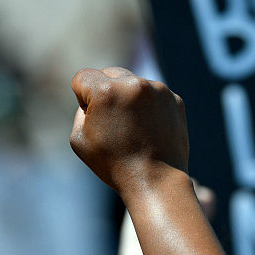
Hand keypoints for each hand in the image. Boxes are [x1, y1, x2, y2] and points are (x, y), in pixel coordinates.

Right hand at [70, 67, 188, 192]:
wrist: (156, 180)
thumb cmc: (114, 164)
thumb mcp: (79, 139)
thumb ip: (81, 110)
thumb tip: (95, 96)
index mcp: (106, 91)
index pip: (83, 77)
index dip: (82, 98)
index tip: (94, 118)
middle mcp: (134, 84)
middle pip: (111, 74)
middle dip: (107, 92)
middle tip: (113, 122)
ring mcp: (159, 90)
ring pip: (135, 83)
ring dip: (130, 99)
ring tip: (134, 129)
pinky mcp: (175, 99)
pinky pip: (154, 95)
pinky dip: (150, 107)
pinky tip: (150, 130)